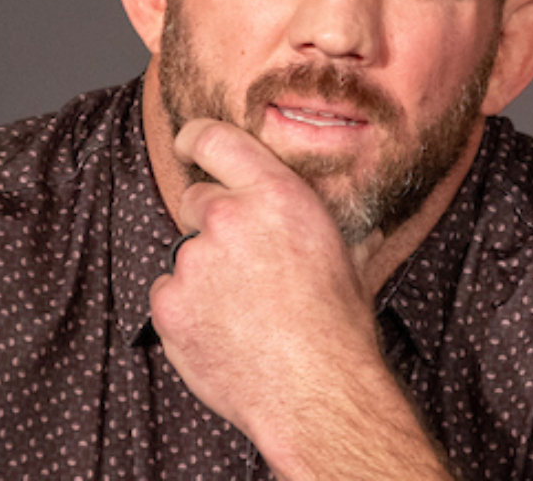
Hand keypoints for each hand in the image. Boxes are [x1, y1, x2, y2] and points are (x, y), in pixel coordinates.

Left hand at [149, 118, 452, 478]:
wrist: (318, 393)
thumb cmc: (339, 326)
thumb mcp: (345, 255)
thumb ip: (324, 227)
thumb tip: (364, 227)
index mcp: (275, 193)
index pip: (215, 139)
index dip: (195, 139)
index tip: (186, 143)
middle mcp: (228, 217)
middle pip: (196, 200)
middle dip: (212, 225)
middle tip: (243, 265)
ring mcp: (192, 261)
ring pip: (184, 254)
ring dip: (203, 274)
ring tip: (242, 312)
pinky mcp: (168, 304)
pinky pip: (169, 295)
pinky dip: (187, 311)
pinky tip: (224, 333)